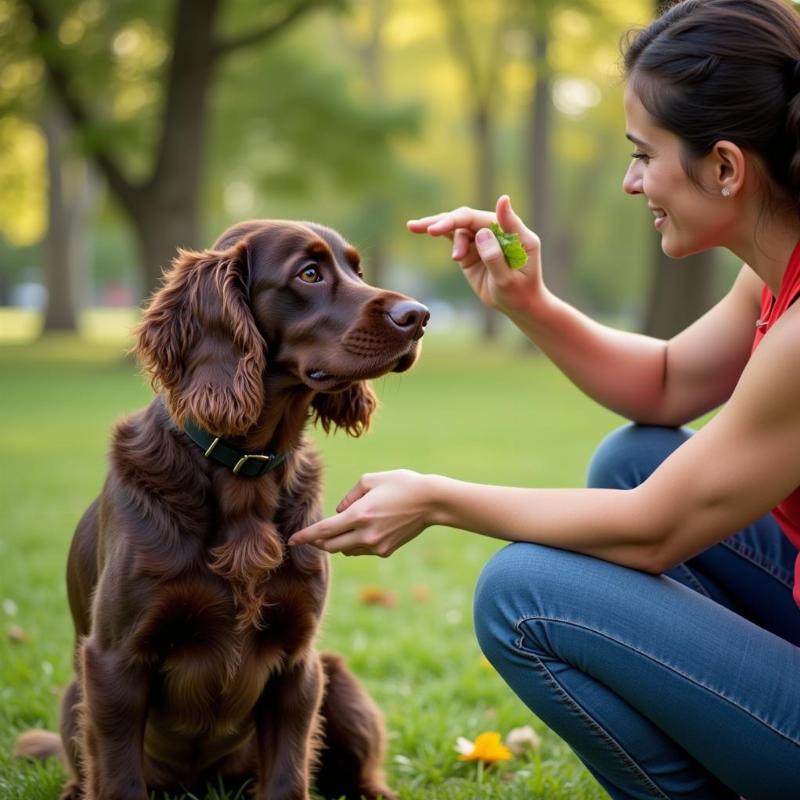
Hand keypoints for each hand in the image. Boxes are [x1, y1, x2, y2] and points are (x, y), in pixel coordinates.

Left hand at [288, 470, 431, 556]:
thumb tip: (340, 512)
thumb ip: (350, 496)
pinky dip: (356, 543)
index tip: (292, 540)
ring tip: (345, 527)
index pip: (324, 530)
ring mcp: (376, 545)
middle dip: (319, 541)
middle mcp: (366, 534)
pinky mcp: (386, 551)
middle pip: (331, 546)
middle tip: (313, 535)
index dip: (306, 536)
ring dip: (339, 542)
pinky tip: (364, 530)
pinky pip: (362, 550)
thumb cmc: (401, 484)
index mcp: (359, 515)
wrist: (431, 502)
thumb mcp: (371, 480)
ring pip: (346, 550)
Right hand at [407, 195, 543, 315]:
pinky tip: (416, 228)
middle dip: (447, 222)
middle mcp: (498, 230)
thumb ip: (495, 256)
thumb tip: (481, 232)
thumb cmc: (518, 292)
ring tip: (415, 228)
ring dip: (437, 226)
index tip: (449, 222)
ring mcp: (483, 237)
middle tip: (430, 231)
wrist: (518, 304)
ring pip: (458, 225)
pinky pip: (453, 235)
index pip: (486, 220)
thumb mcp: (508, 279)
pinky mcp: (471, 247)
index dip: (466, 219)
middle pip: (468, 218)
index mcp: (515, 233)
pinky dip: (437, 231)